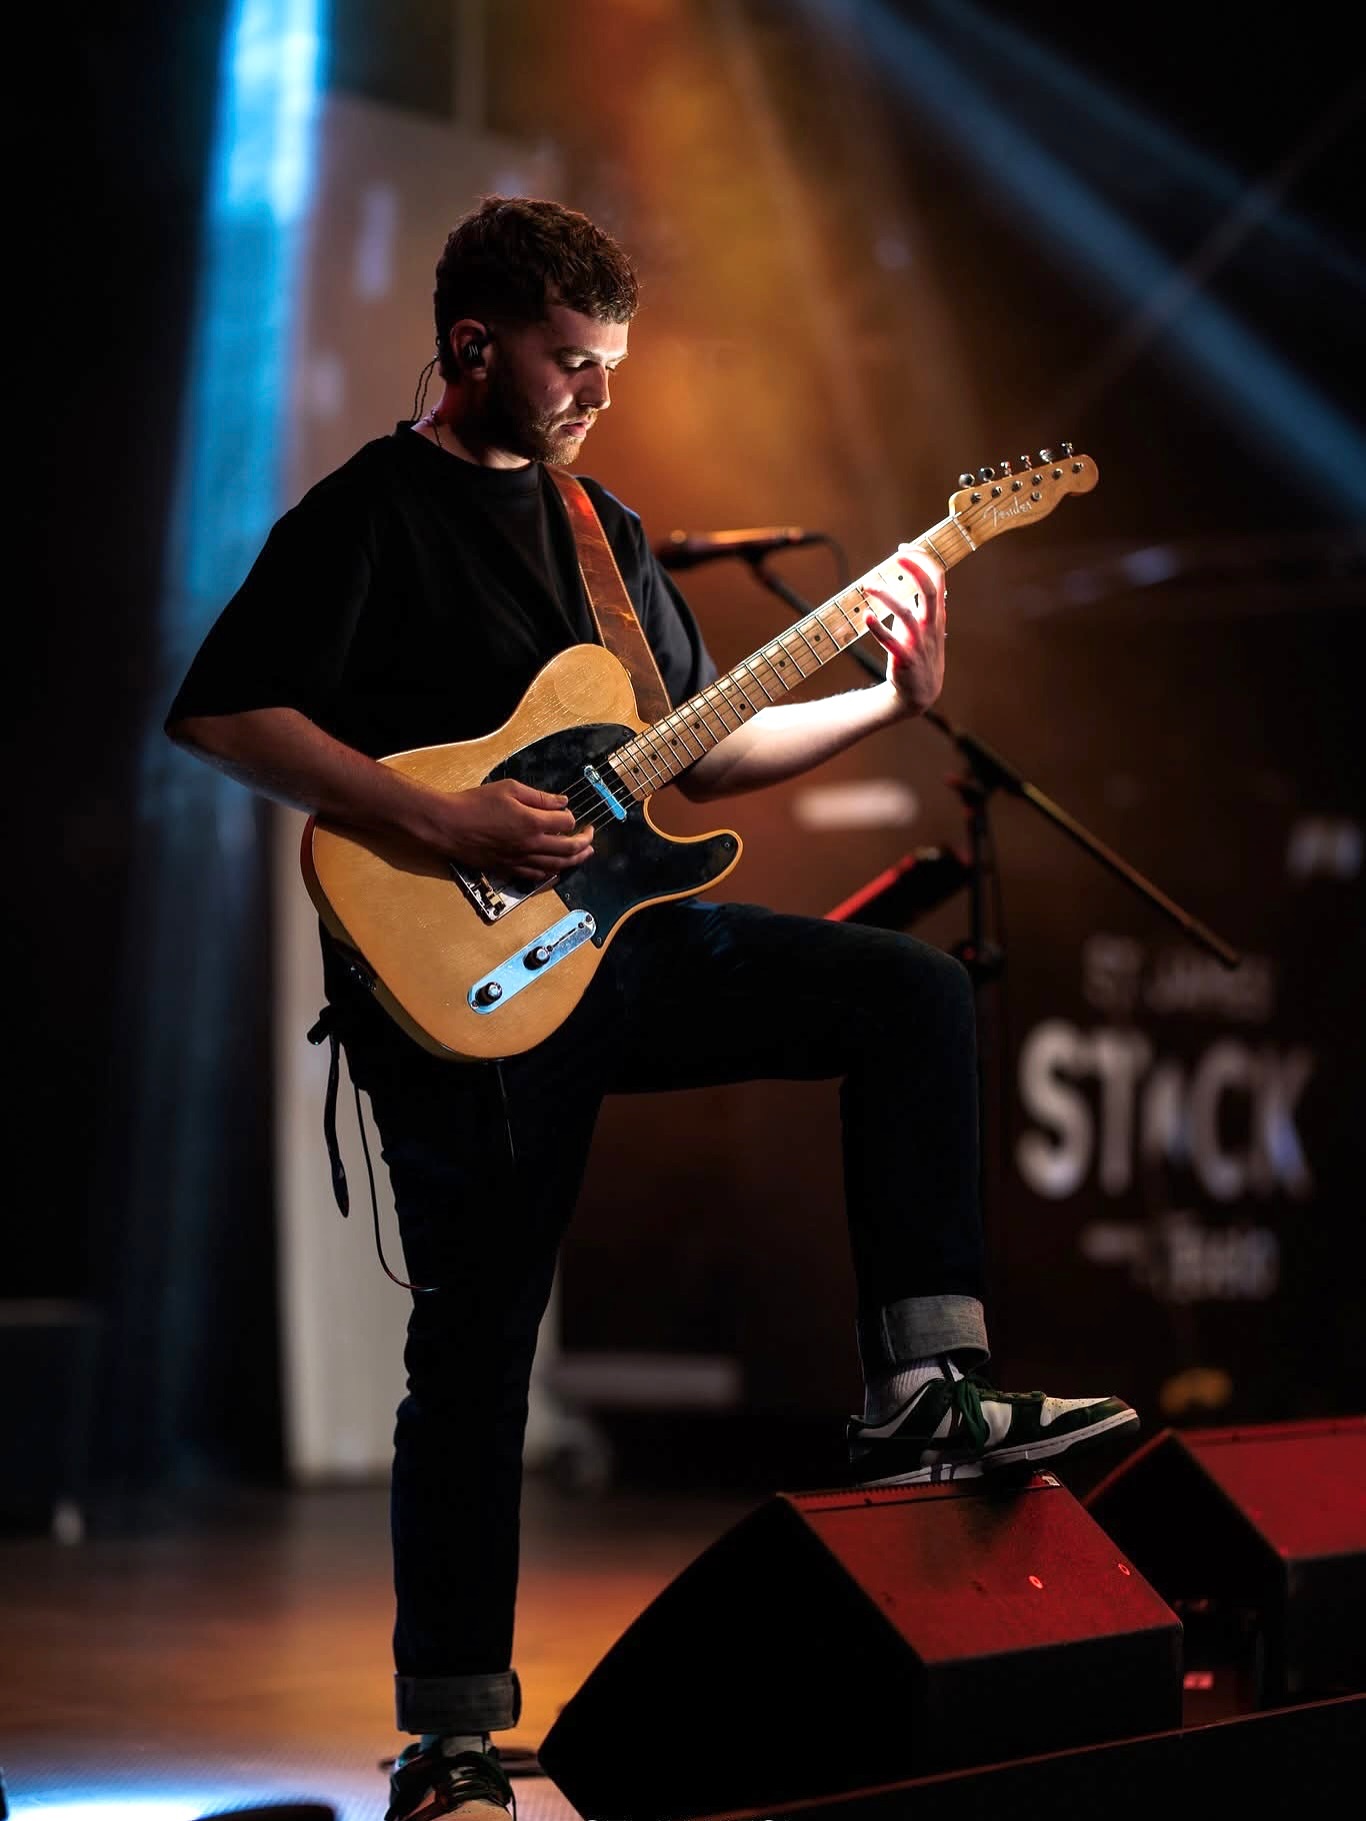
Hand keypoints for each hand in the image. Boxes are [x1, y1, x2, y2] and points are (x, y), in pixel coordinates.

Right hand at [422, 778, 594, 884]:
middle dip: (585, 841)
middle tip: (591, 835)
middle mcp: (532, 845)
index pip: (566, 822)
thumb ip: (540, 797)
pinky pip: (538, 875)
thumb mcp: (510, 789)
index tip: (566, 811)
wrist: (449, 826)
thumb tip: (563, 802)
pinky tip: (558, 869)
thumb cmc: (476, 803)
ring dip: (575, 860)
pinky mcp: (509, 869)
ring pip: (557, 865)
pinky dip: (553, 873)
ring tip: (585, 854)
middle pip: (569, 848)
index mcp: (533, 822)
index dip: (570, 816)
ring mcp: (521, 860)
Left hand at [863, 546, 946, 716]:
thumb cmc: (920, 655)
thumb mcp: (928, 628)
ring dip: (887, 597)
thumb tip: (911, 581)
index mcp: (937, 616)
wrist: (920, 694)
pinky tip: (866, 616)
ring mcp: (919, 643)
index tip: (904, 548)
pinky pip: (891, 642)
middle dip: (915, 569)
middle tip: (897, 555)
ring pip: (906, 613)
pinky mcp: (905, 659)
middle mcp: (931, 626)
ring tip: (869, 585)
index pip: (938, 580)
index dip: (923, 560)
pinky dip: (878, 628)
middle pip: (929, 590)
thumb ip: (922, 606)